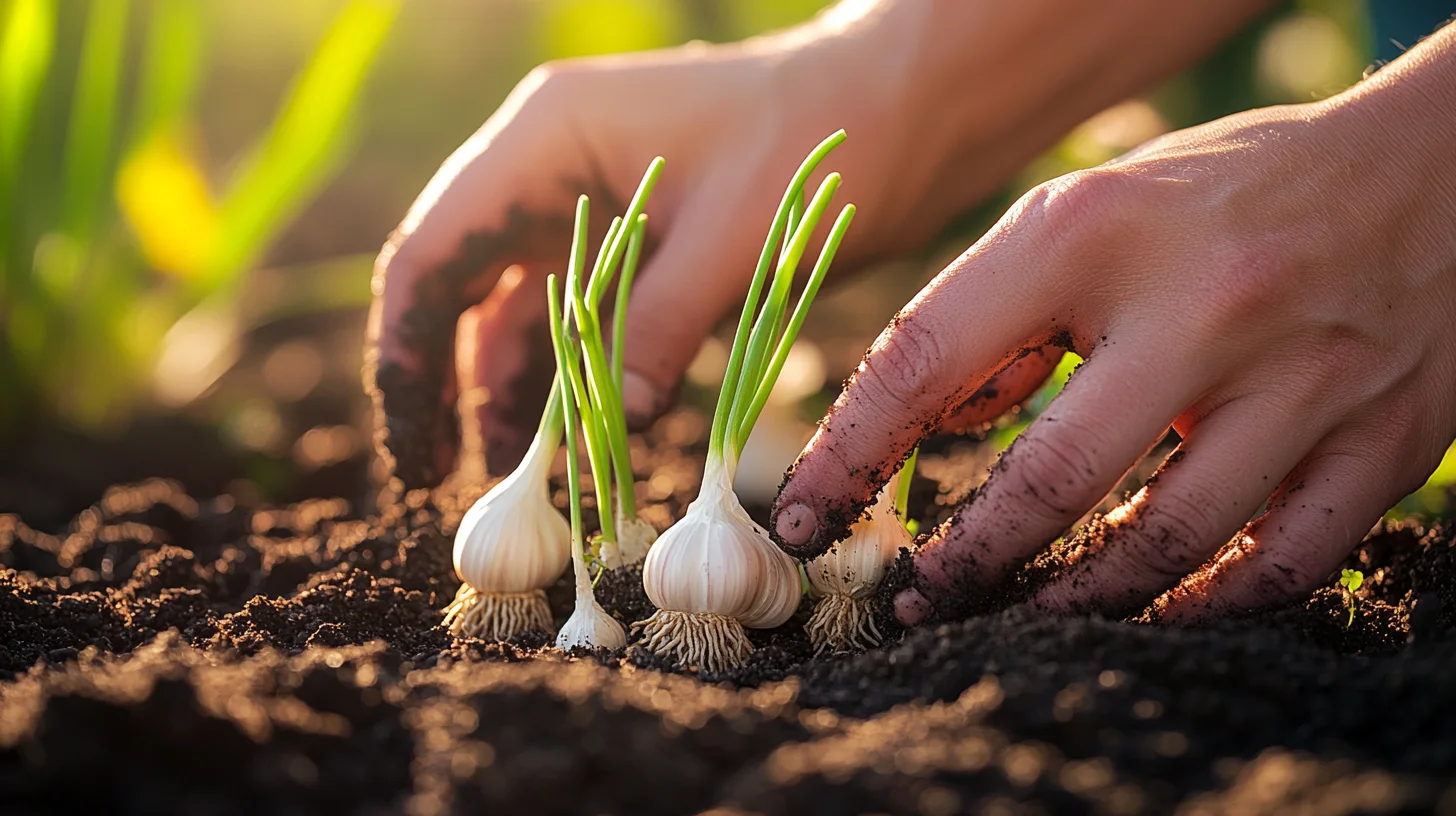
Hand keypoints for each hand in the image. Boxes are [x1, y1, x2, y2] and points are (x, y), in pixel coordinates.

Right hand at [364, 5, 980, 485]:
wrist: (903, 104)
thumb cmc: (821, 143)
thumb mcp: (734, 242)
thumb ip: (657, 329)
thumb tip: (604, 428)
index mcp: (548, 138)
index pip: (433, 251)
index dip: (405, 352)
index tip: (414, 445)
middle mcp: (551, 163)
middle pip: (456, 281)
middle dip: (440, 377)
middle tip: (438, 476)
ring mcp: (590, 197)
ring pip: (516, 304)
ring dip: (507, 384)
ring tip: (508, 474)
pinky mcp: (636, 234)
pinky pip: (578, 311)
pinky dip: (570, 371)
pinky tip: (571, 434)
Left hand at [770, 23, 1455, 622]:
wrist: (1425, 170)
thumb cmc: (1222, 197)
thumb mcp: (1092, 211)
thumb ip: (1002, 313)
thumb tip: (933, 425)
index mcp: (1098, 232)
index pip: (930, 358)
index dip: (848, 454)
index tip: (803, 519)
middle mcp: (1205, 305)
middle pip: (1053, 478)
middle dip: (962, 561)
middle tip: (908, 600)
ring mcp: (1306, 380)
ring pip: (1167, 540)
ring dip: (1070, 597)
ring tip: (1010, 612)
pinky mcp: (1383, 438)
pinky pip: (1280, 562)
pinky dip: (1202, 606)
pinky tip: (1144, 612)